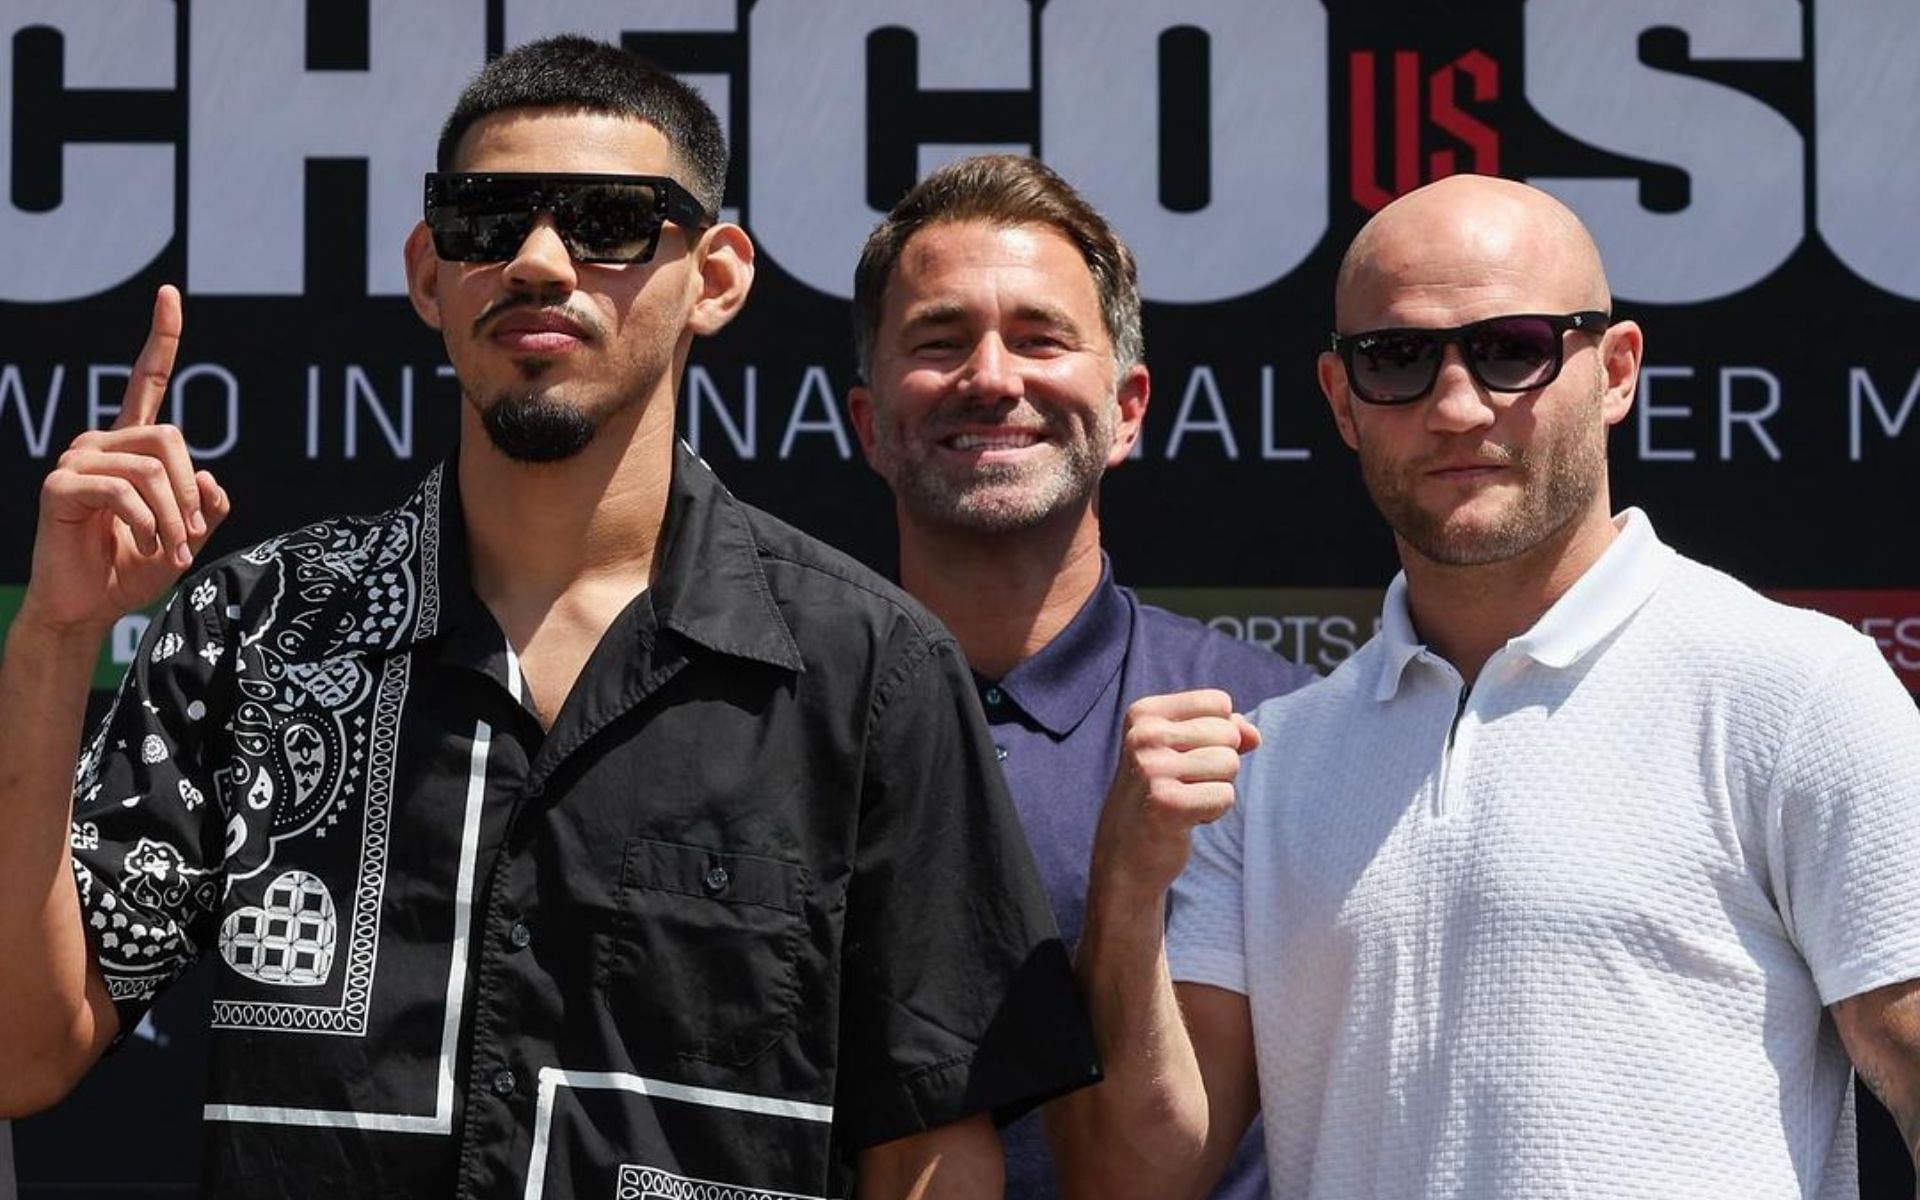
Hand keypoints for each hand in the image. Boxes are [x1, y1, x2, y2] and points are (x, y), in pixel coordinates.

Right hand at [20, 285, 230, 635]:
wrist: (89, 605)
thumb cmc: (135, 567)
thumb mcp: (189, 534)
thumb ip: (206, 505)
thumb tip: (209, 477)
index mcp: (131, 446)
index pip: (146, 382)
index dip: (161, 338)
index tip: (170, 293)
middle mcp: (101, 442)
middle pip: (169, 438)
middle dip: (188, 491)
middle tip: (189, 536)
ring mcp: (76, 460)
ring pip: (149, 467)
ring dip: (171, 515)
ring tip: (170, 548)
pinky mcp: (60, 486)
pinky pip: (121, 491)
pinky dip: (146, 524)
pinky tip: (146, 546)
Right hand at [1092, 690, 1260, 898]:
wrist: (1125, 856)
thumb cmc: (1160, 796)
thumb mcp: (1183, 751)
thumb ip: (1224, 731)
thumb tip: (1254, 736)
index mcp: (1144, 713)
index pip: (1219, 703)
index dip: (1218, 734)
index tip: (1185, 758)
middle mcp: (1144, 735)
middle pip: (1228, 734)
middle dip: (1219, 765)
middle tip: (1184, 785)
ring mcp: (1152, 769)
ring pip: (1230, 764)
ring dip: (1216, 788)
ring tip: (1184, 801)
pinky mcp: (1167, 803)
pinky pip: (1225, 795)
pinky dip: (1213, 812)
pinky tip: (1184, 820)